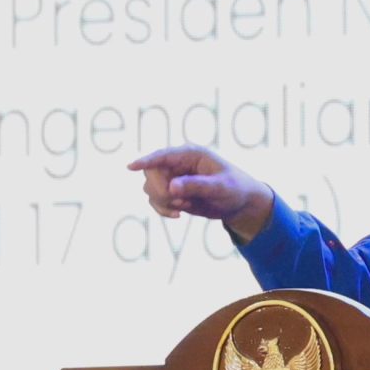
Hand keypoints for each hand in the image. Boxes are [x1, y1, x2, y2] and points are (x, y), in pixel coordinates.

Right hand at [128, 146, 273, 240]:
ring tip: (186, 206)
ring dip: (164, 202)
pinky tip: (179, 215)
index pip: (162, 155)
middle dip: (161, 191)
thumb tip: (172, 187)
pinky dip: (163, 210)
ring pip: (150, 189)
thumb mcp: (221, 187)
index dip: (146, 160)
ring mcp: (172, 178)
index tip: (131, 167)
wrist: (238, 203)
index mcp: (190, 154)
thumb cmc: (235, 189)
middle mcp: (177, 164)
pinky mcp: (171, 193)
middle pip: (151, 173)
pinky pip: (154, 201)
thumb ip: (197, 185)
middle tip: (180, 203)